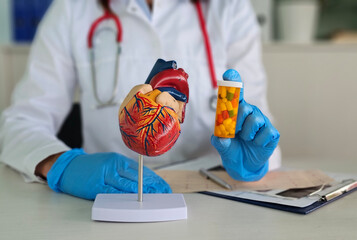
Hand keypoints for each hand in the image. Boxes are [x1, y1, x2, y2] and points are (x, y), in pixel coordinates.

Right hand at [47, 149, 171, 199]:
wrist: (68, 166)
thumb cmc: (91, 166)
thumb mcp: (110, 163)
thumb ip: (125, 171)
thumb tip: (143, 181)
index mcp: (119, 160)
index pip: (141, 170)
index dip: (154, 179)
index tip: (164, 186)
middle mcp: (114, 165)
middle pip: (137, 176)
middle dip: (152, 185)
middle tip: (164, 192)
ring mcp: (104, 174)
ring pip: (126, 183)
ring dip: (141, 191)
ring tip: (153, 197)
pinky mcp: (95, 185)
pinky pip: (111, 191)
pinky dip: (123, 196)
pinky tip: (133, 199)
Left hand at [211, 70, 279, 180]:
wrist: (244, 166)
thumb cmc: (232, 150)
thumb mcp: (222, 146)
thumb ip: (220, 141)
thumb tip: (221, 138)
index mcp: (237, 112)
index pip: (235, 94)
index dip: (233, 83)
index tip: (229, 74)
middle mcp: (250, 113)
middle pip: (244, 107)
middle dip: (236, 121)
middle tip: (235, 132)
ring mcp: (262, 122)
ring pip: (255, 120)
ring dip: (247, 133)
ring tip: (246, 139)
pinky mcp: (272, 133)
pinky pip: (266, 133)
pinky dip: (258, 142)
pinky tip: (256, 144)